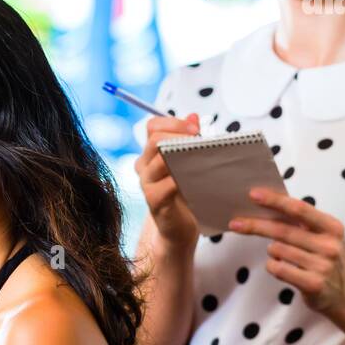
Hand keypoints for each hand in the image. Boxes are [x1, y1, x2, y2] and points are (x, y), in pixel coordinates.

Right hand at [134, 112, 201, 247]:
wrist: (179, 228)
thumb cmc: (186, 194)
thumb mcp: (188, 164)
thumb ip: (188, 141)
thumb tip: (193, 116)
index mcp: (151, 153)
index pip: (152, 126)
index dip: (173, 123)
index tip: (195, 129)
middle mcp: (144, 166)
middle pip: (154, 139)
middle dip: (179, 136)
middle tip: (200, 141)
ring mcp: (146, 183)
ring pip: (158, 160)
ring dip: (182, 157)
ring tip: (201, 160)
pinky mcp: (153, 201)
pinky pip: (164, 185)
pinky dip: (179, 180)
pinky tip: (193, 182)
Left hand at [227, 188, 344, 314]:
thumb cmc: (326, 259)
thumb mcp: (323, 236)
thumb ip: (301, 223)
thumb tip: (265, 204)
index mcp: (331, 227)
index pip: (299, 209)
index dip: (275, 200)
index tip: (253, 194)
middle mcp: (329, 245)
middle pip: (282, 230)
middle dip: (255, 226)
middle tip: (235, 223)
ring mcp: (322, 266)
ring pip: (277, 250)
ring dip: (272, 251)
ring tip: (285, 257)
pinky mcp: (313, 284)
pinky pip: (278, 268)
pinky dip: (273, 266)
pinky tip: (282, 268)